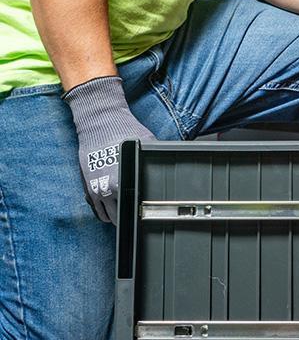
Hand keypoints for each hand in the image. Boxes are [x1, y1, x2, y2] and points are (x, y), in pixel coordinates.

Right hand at [64, 76, 154, 223]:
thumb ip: (151, 159)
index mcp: (122, 181)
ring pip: (106, 216)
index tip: (146, 214)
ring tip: (126, 213)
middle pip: (118, 217)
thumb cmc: (123, 130)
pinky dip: (104, 211)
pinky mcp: (87, 186)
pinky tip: (113, 207)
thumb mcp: (146, 144)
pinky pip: (96, 209)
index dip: (140, 213)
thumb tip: (169, 166)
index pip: (132, 208)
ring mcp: (95, 188)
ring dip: (116, 216)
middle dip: (128, 217)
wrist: (99, 122)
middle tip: (138, 214)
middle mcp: (107, 188)